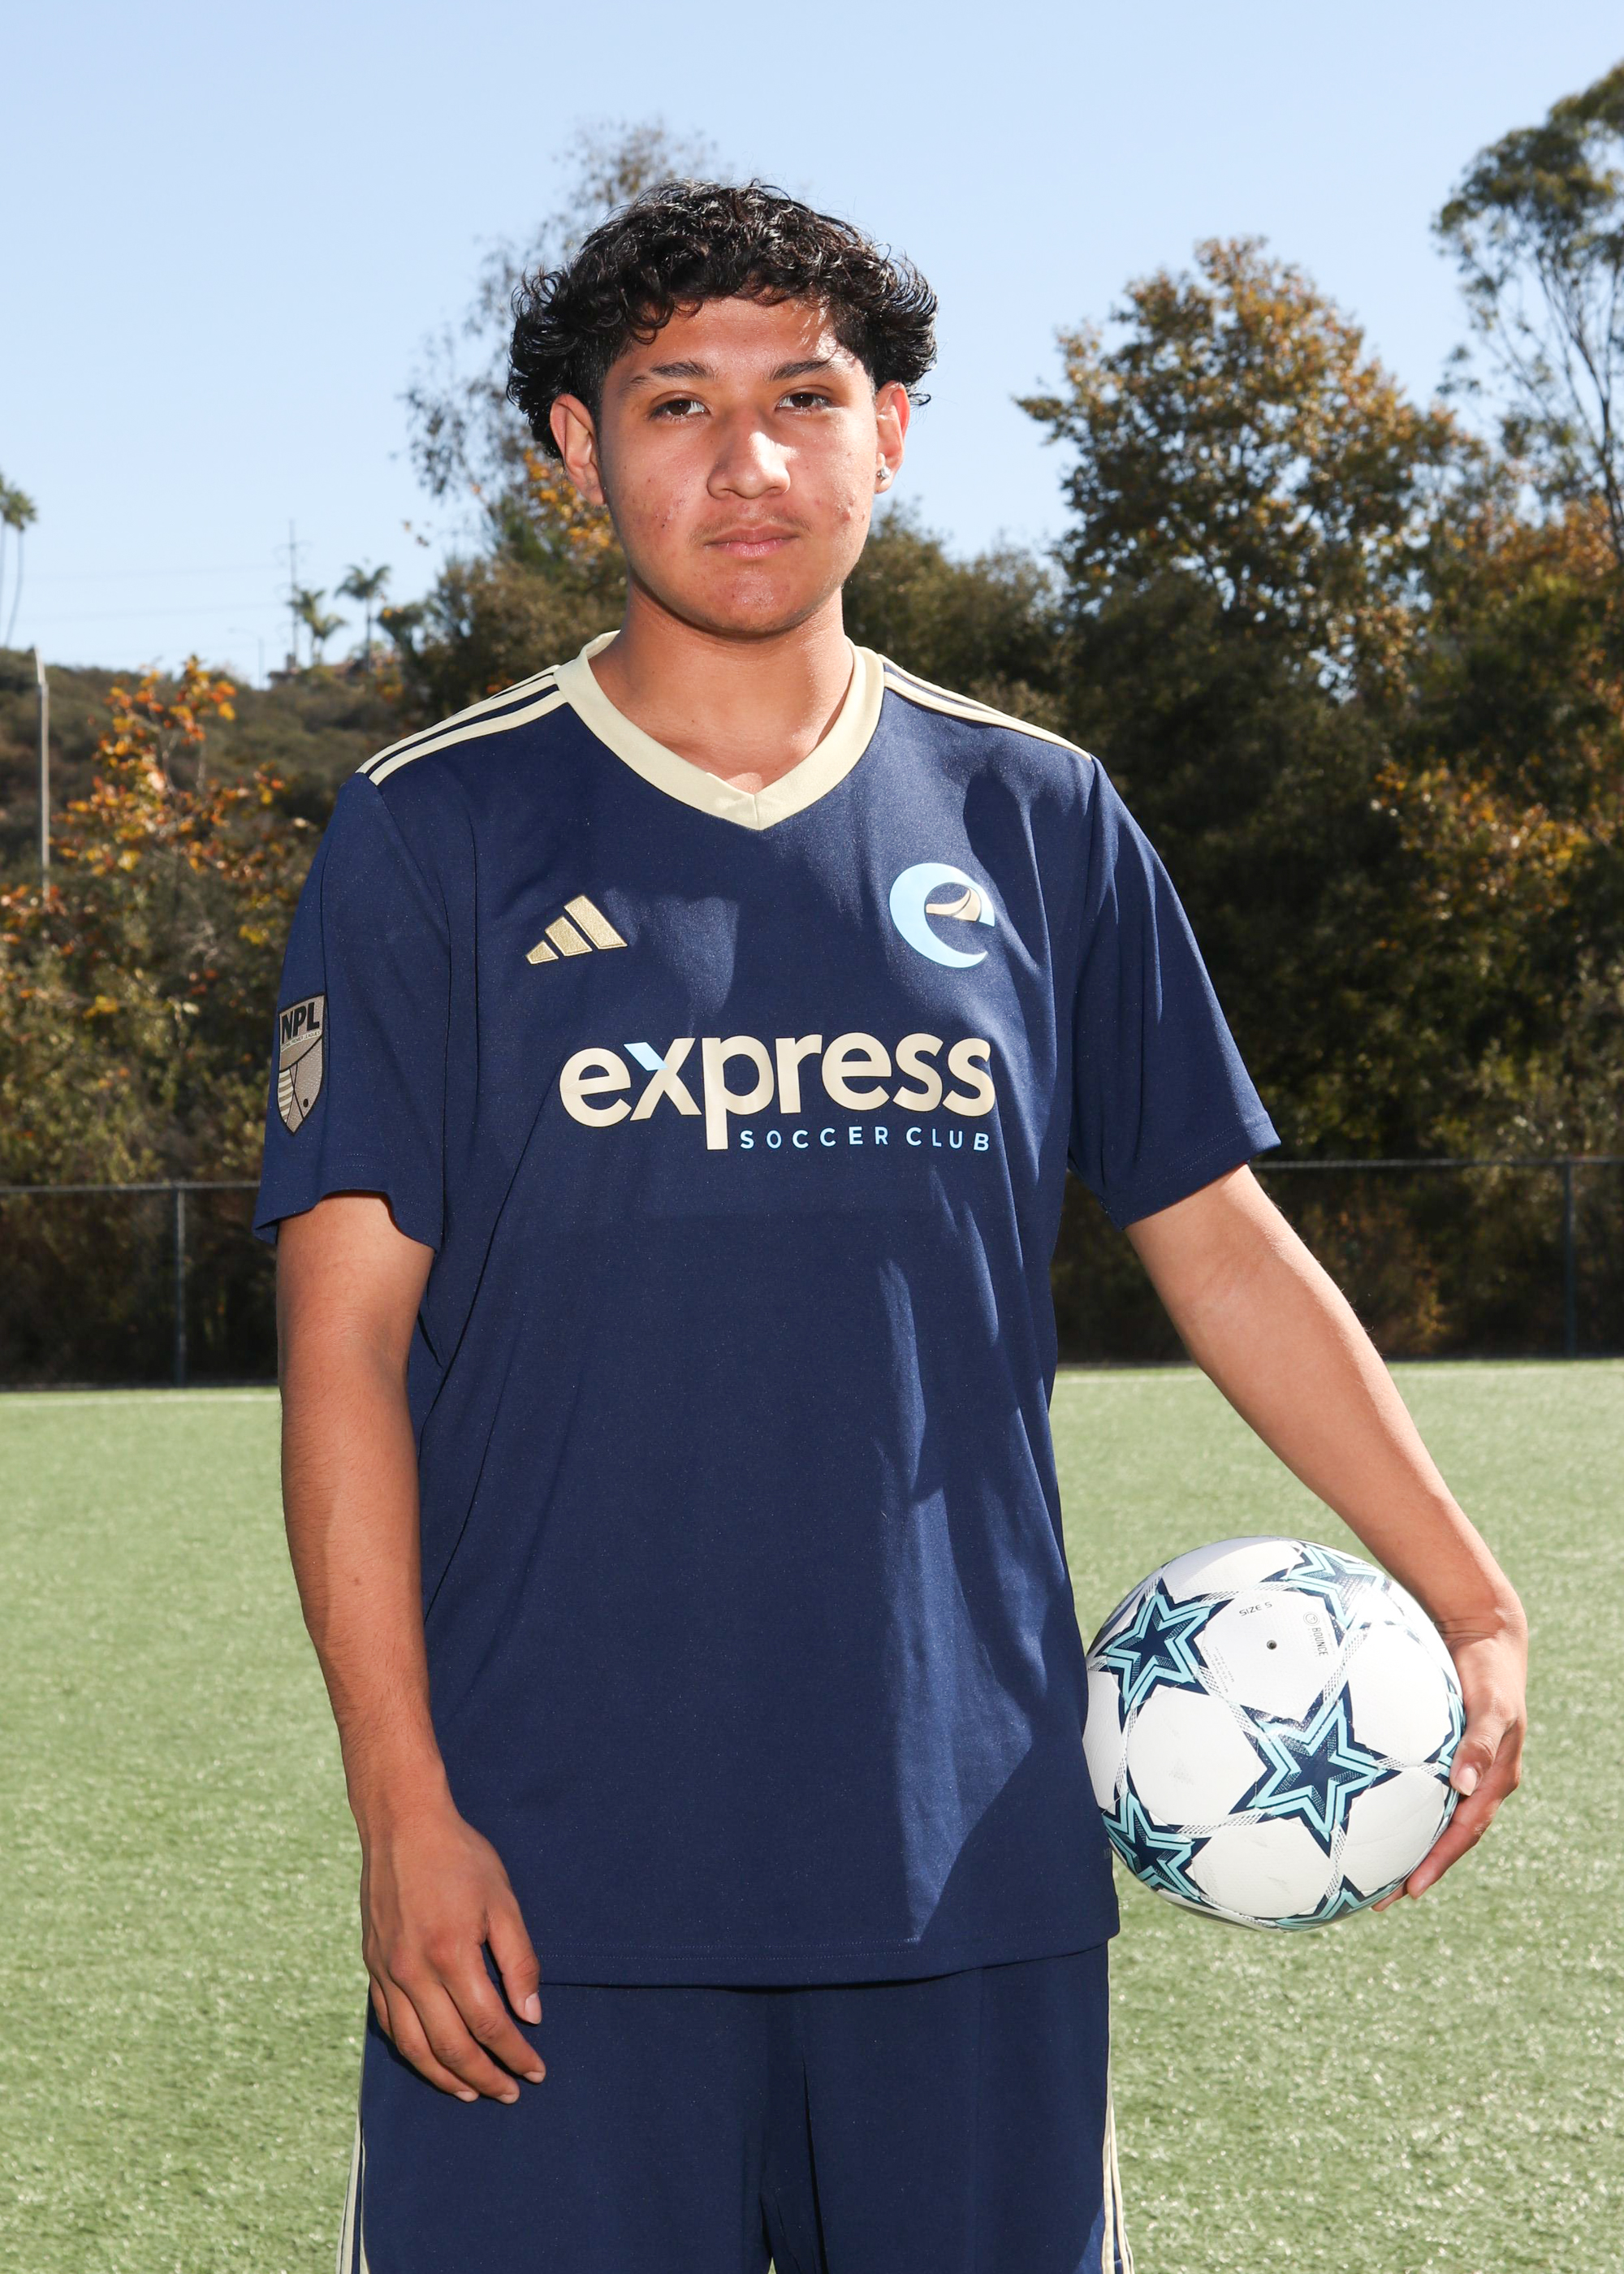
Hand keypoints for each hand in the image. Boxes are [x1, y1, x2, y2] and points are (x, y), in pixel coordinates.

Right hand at [359, 1796, 544, 2100]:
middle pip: (451, 2046)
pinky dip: (412, 2052)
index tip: (536, 2070)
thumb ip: (519, 1960)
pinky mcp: (372, 1967)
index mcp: (450, 1954)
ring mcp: (387, 1972)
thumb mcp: (502, 1900)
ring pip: (415, 2047)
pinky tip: (431, 2061)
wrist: (402, 1825)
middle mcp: (413, 1971)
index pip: (489, 2024)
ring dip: (446, 2077)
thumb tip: (531, 2014)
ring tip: (473, 2093)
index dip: (515, 2054)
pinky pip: (389, 2025)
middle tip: (511, 2092)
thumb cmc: (460, 1857)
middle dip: (485, 2076)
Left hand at [1373, 1611, 1526, 1909]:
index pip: (1464, 1833)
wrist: (1484, 1637)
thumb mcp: (1493, 1707)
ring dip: (1404, 1843)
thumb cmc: (1491, 1673)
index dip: (1439, 1863)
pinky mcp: (1439, 1752)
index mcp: (1492, 1781)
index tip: (1411, 1889)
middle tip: (1381, 1899)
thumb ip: (1481, 1744)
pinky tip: (1362, 1809)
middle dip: (1417, 1869)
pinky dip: (1396, 1804)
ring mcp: (1457, 1768)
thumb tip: (1462, 1785)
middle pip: (1445, 1836)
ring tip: (1367, 1870)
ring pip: (1429, 1816)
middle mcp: (1474, 1782)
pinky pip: (1416, 1786)